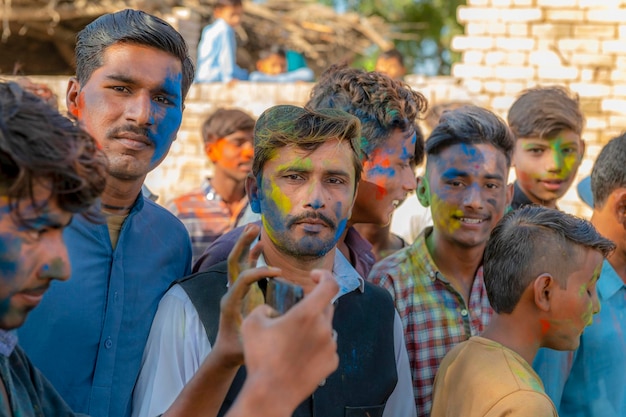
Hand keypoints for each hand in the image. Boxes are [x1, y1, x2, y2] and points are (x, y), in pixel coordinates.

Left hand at [212, 223, 281, 367]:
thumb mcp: (249, 341)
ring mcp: (235, 290)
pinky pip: (245, 268)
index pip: (244, 278)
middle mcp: (230, 292)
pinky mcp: (241, 291)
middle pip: (234, 262)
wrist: (226, 353)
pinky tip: (260, 245)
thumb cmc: (238, 349)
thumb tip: (277, 317)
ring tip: (255, 228)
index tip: (279, 272)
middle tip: (253, 228)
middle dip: (243, 244)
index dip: (260, 272)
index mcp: (231, 301)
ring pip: (238, 261)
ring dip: (246, 245)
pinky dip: (252, 255)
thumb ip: (261, 331)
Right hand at [234, 270, 338, 415]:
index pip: (330, 285)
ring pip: (325, 328)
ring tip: (293, 339)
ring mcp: (331, 346)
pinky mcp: (332, 362)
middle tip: (295, 314)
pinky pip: (327, 347)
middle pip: (326, 306)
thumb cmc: (261, 357)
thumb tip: (270, 310)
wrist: (271, 393)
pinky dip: (316, 346)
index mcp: (307, 314)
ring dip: (313, 327)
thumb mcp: (252, 324)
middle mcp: (324, 328)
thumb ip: (263, 308)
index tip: (313, 277)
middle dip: (313, 305)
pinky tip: (299, 355)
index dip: (324, 276)